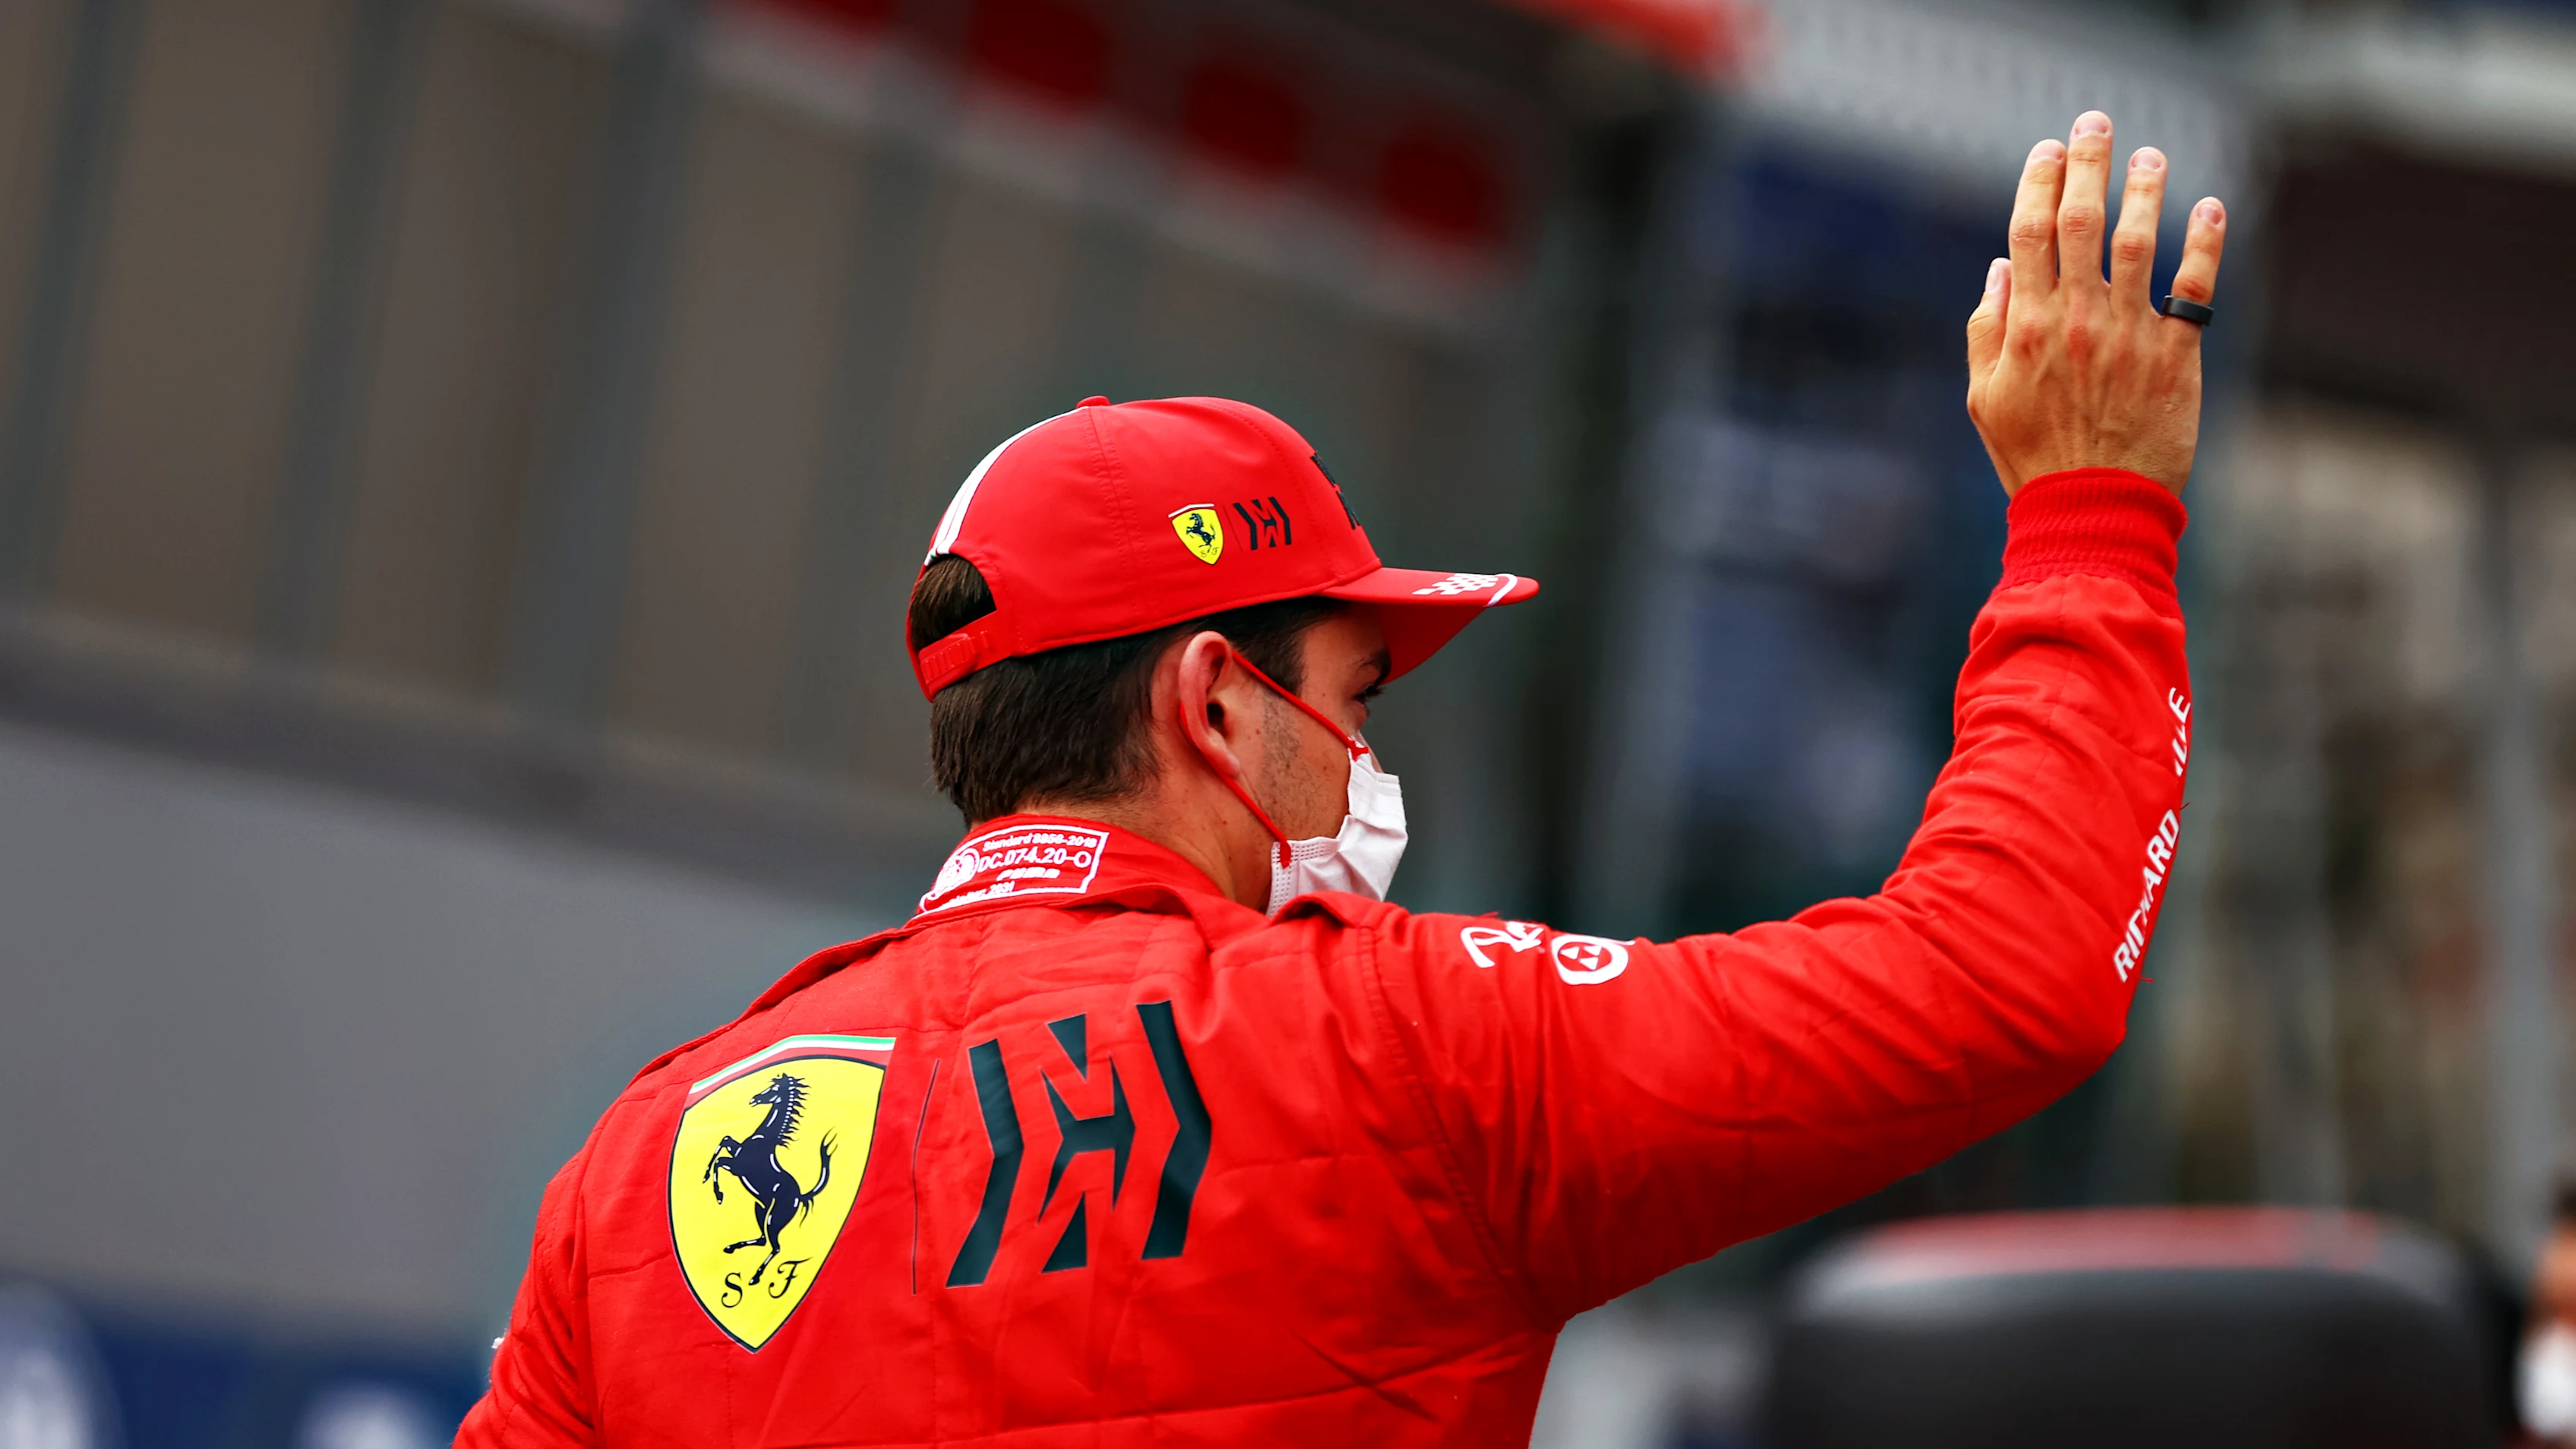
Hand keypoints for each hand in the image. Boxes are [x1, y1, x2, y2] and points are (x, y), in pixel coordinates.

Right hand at [1965, 111, 2225, 496]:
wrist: (2093, 512)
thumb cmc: (2033, 458)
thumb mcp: (1985, 399)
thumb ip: (1987, 330)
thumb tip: (1999, 269)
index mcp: (2027, 329)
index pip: (2028, 236)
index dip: (2037, 185)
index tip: (2047, 151)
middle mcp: (2077, 322)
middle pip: (2081, 223)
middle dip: (2087, 165)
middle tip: (2095, 124)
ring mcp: (2129, 336)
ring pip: (2137, 243)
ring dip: (2145, 190)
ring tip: (2151, 156)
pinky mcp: (2175, 357)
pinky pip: (2194, 288)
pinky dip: (2204, 244)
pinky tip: (2211, 208)